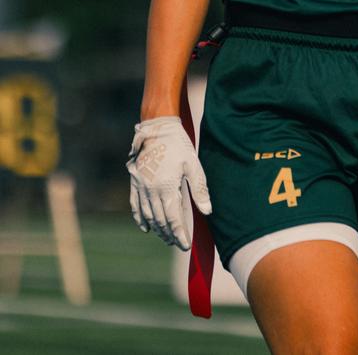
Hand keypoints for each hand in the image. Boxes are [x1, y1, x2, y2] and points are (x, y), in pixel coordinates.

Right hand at [125, 115, 211, 248]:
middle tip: (178, 243)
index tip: (185, 246)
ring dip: (157, 229)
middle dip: (169, 234)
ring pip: (147, 215)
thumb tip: (207, 211)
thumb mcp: (193, 165)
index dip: (179, 234)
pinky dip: (140, 218)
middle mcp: (151, 190)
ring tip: (166, 238)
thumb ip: (199, 189)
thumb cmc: (178, 145)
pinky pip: (135, 205)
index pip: (173, 218)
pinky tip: (146, 228)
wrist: (157, 128)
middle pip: (160, 220)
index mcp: (166, 187)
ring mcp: (140, 186)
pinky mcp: (135, 181)